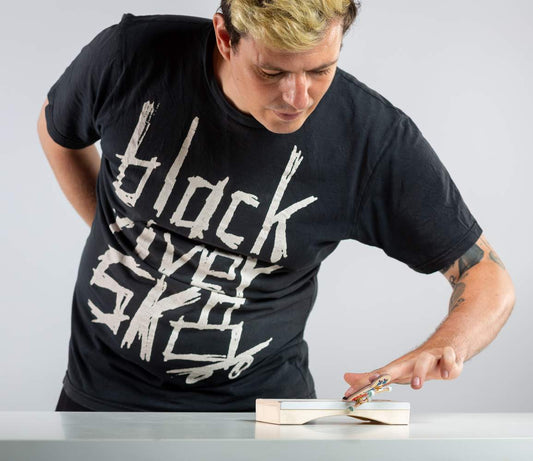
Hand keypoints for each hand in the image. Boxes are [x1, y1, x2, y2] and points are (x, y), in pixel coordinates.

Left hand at [343, 346, 463, 397]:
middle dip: (387, 374)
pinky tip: (445, 374)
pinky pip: (447, 358)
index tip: (356, 388)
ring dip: (419, 373)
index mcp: (400, 368)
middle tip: (378, 381)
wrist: (444, 346)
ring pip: (423, 361)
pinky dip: (447, 366)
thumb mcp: (395, 372)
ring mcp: (430, 357)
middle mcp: (412, 361)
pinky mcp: (447, 356)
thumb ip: (370, 378)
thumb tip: (347, 379)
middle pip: (397, 367)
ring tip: (416, 386)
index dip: (367, 381)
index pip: (380, 375)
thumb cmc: (416, 363)